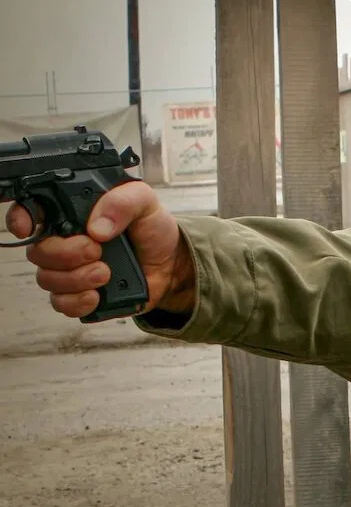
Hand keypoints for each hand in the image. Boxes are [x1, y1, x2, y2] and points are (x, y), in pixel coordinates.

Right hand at [5, 181, 194, 319]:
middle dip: (65, 253)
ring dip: (76, 278)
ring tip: (105, 272)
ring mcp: (70, 270)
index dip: (22, 219)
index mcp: (74, 213)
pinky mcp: (80, 295)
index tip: (30, 228)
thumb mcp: (145, 202)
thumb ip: (123, 201)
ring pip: (47, 279)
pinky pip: (62, 304)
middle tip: (96, 250)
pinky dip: (78, 301)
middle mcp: (65, 241)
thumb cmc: (153, 229)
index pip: (32, 212)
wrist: (173, 264)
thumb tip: (97, 226)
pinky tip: (98, 294)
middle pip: (38, 251)